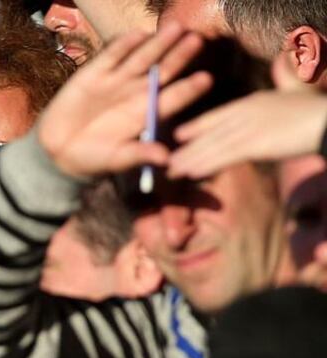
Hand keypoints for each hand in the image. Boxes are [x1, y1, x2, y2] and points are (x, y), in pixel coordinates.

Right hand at [37, 22, 211, 178]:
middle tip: (196, 40)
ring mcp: (117, 82)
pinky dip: (123, 45)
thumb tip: (164, 159)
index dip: (189, 88)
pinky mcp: (94, 74)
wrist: (59, 151)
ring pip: (142, 58)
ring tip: (175, 28)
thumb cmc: (93, 158)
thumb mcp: (116, 159)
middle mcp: (136, 94)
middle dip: (179, 56)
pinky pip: (111, 56)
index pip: (174, 98)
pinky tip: (138, 34)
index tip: (206, 79)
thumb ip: (139, 154)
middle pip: (163, 71)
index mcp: (147, 114)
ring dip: (158, 43)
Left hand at [168, 91, 326, 179]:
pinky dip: (207, 164)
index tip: (177, 136)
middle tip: (164, 160)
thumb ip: (283, 82)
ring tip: (170, 171)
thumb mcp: (295, 91)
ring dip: (190, 160)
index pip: (217, 115)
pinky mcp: (256, 144)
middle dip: (186, 148)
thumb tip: (281, 66)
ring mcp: (249, 128)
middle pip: (209, 133)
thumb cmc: (316, 109)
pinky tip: (191, 173)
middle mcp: (245, 113)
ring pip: (212, 146)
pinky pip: (225, 156)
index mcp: (252, 102)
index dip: (195, 127)